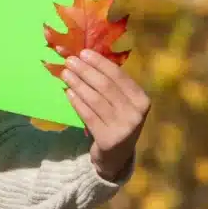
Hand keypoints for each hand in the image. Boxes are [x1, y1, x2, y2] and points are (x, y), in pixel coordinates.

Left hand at [62, 49, 149, 181]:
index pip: (119, 76)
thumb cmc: (116, 120)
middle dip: (85, 71)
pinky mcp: (108, 139)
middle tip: (70, 60)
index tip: (83, 53)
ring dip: (77, 84)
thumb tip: (86, 57)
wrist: (117, 156)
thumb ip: (110, 84)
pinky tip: (68, 92)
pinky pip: (88, 115)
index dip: (100, 63)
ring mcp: (123, 128)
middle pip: (105, 86)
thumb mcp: (121, 103)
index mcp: (142, 100)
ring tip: (65, 73)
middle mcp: (136, 114)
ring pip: (95, 99)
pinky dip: (76, 102)